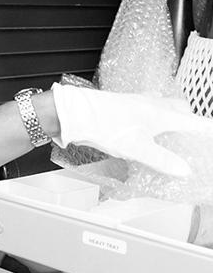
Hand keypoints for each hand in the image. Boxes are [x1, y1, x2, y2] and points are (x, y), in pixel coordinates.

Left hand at [51, 83, 212, 176]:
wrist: (75, 113)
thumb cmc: (104, 124)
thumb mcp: (137, 148)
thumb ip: (161, 160)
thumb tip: (183, 170)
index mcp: (161, 114)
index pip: (194, 122)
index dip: (207, 131)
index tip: (211, 136)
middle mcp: (152, 104)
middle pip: (181, 110)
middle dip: (189, 121)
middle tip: (192, 136)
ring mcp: (137, 102)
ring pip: (163, 108)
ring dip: (170, 118)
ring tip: (170, 135)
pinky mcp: (123, 105)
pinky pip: (147, 109)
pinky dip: (153, 119)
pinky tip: (144, 131)